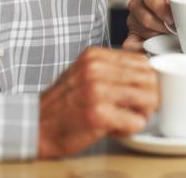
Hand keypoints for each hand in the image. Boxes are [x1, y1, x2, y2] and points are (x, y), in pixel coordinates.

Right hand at [38, 47, 158, 157]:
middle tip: (136, 110)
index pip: (142, 61)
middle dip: (150, 97)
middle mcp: (96, 69)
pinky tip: (115, 129)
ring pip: (149, 98)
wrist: (35, 126)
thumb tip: (148, 72)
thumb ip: (112, 69)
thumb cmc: (63, 103)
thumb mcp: (85, 73)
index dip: (147, 80)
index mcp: (95, 55)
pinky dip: (130, 129)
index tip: (140, 93)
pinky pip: (136, 122)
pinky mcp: (98, 114)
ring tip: (125, 118)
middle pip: (150, 78)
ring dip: (142, 113)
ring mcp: (97, 90)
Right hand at [123, 0, 180, 49]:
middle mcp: (136, 3)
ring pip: (142, 31)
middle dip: (162, 27)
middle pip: (145, 18)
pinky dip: (143, 49)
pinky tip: (154, 48)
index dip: (161, 10)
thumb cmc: (175, 6)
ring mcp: (132, 19)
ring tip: (167, 36)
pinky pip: (131, 45)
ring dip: (157, 36)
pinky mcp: (131, 35)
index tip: (171, 19)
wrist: (171, 18)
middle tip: (173, 31)